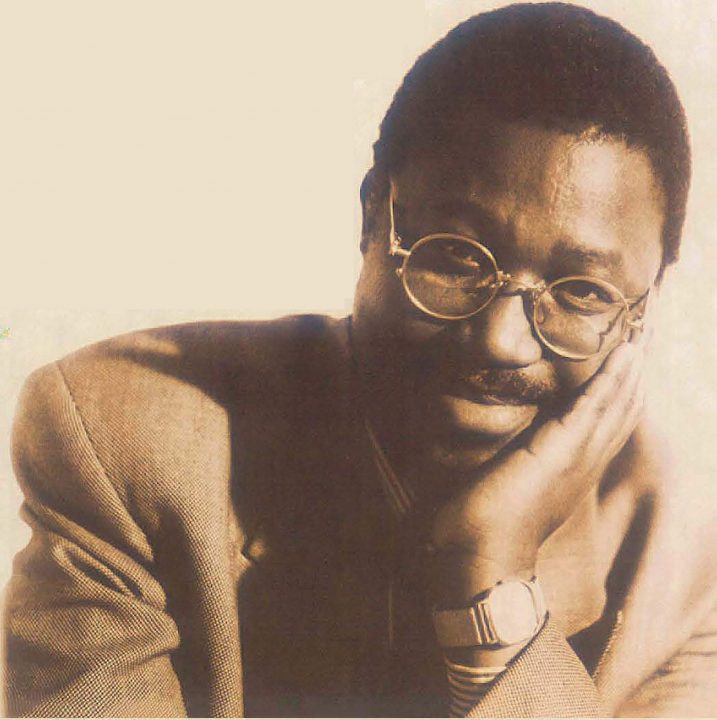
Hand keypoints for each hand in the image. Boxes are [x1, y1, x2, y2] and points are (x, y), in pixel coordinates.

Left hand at [430, 338, 646, 605]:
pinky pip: (594, 405)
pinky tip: (622, 358)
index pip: (597, 434)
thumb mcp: (496, 491)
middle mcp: (578, 466)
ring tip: (634, 348)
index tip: (617, 381)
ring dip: (624, 376)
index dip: (610, 406)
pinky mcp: (563, 448)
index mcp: (564, 475)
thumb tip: (476, 456)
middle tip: (635, 353)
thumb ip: (499, 468)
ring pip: (611, 408)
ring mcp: (575, 457)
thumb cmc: (481, 530)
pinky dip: (610, 379)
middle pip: (613, 419)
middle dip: (625, 386)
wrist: (480, 555)